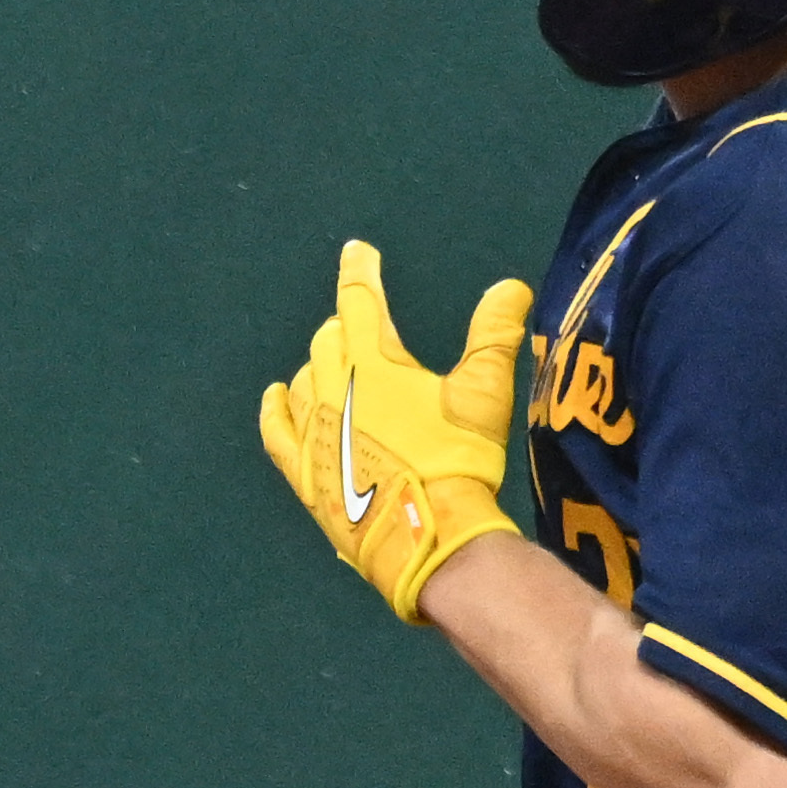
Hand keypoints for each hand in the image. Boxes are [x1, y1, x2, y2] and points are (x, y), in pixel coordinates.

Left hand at [256, 240, 528, 619]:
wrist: (425, 536)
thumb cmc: (458, 461)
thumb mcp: (486, 393)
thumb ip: (494, 335)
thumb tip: (510, 286)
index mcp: (375, 360)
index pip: (359, 299)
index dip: (359, 270)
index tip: (358, 251)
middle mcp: (334, 386)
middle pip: (329, 338)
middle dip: (346, 324)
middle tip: (364, 323)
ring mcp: (314, 430)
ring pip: (304, 379)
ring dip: (320, 365)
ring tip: (337, 365)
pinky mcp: (304, 471)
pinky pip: (278, 430)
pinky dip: (276, 408)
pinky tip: (277, 396)